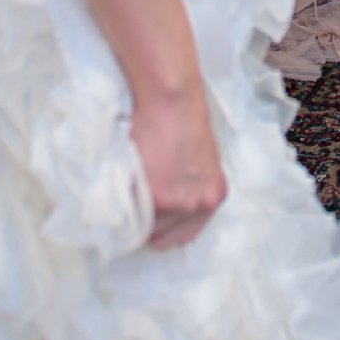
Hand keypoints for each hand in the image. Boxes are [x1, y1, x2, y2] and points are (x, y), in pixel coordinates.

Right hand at [130, 92, 225, 250]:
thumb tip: (170, 208)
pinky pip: (132, 213)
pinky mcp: (157, 196)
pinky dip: (124, 201)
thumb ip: (190, 188)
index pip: (186, 235)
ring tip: (132, 185)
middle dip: (148, 225)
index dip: (165, 230)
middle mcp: (201, 204)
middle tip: (136, 204)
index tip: (151, 224)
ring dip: (135, 212)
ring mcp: (179, 203)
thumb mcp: (199, 161)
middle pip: (164, 238)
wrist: (173, 101)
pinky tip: (126, 180)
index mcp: (215, 195)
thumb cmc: (183, 121)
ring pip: (145, 227)